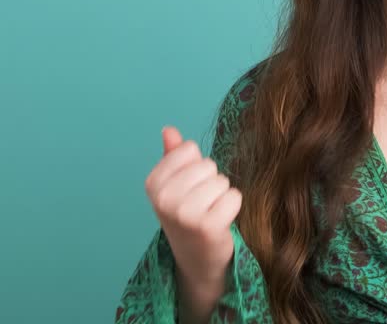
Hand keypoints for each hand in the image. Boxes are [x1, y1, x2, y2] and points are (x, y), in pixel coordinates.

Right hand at [144, 126, 242, 285]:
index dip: (196, 167)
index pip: (189, 150)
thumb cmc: (188, 215)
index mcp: (153, 183)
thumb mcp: (176, 185)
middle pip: (207, 165)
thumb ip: (173, 156)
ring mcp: (184, 214)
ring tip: (210, 212)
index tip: (189, 188)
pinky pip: (234, 197)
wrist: (197, 257)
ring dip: (222, 195)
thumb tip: (169, 129)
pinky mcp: (207, 226)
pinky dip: (233, 207)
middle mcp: (164, 199)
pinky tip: (221, 221)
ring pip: (222, 181)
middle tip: (202, 204)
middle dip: (211, 181)